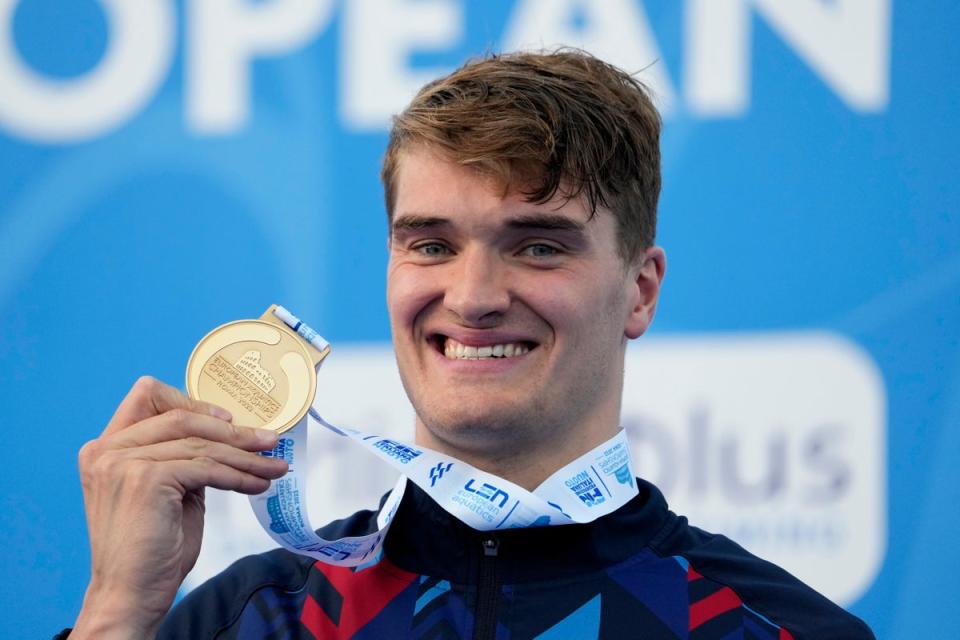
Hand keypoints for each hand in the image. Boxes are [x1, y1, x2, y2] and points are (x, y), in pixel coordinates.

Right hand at [71, 376, 287, 638]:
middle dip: (233, 431)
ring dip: (246, 456)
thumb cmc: (150, 549)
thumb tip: (224, 439)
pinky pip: (207, 468)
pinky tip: (258, 484)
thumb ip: (180, 460)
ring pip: (201, 445)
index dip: (191, 402)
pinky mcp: (147, 479)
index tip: (228, 418)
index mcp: (106, 447)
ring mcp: (124, 462)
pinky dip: (239, 476)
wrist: (130, 595)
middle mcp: (108, 449)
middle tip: (270, 440)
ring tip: (275, 466)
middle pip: (183, 418)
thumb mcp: (165, 491)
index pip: (147, 396)